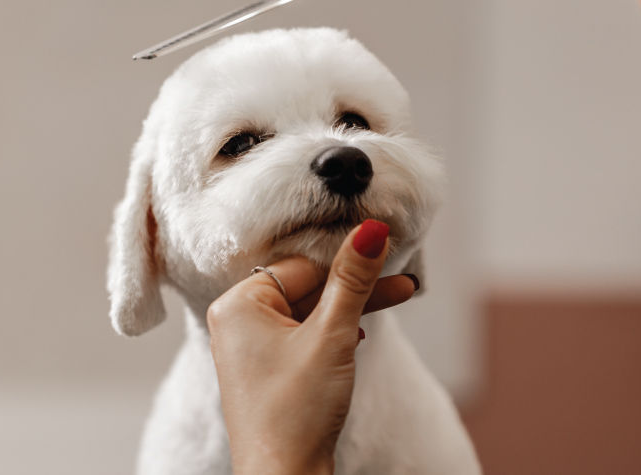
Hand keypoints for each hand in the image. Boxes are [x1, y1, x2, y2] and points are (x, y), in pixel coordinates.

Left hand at [206, 220, 417, 474]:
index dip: (346, 264)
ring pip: (309, 313)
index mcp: (238, 304)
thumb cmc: (296, 411)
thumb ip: (352, 280)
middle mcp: (237, 321)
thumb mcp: (331, 335)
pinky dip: (333, 334)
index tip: (385, 251)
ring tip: (398, 296)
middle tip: (403, 280)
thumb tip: (370, 229)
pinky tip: (358, 338)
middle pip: (307, 288)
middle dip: (356, 287)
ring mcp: (250, 348)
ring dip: (351, 310)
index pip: (302, 266)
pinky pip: (303, 337)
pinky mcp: (267, 371)